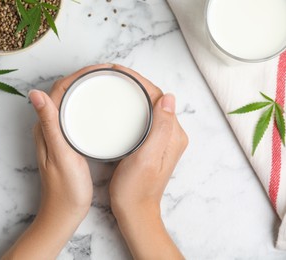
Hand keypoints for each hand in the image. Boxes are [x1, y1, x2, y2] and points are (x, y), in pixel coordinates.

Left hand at [33, 63, 115, 215]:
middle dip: (83, 78)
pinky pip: (74, 116)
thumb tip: (35, 92)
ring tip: (106, 84)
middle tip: (107, 74)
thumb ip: (50, 124)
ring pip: (69, 103)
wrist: (63, 214)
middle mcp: (47, 127)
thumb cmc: (65, 189)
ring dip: (85, 90)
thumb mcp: (61, 155)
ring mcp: (57, 135)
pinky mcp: (66, 142)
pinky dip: (86, 106)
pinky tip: (99, 109)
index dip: (78, 75)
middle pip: (64, 93)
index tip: (100, 69)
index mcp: (45, 127)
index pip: (59, 90)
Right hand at [108, 65, 187, 259]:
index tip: (118, 71)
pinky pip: (145, 118)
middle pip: (155, 99)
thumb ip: (161, 128)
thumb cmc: (136, 189)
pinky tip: (120, 107)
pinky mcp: (152, 145)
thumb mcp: (147, 157)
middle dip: (135, 83)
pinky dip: (133, 107)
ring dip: (134, 93)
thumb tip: (168, 97)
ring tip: (114, 84)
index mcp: (173, 135)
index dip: (139, 81)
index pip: (158, 97)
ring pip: (149, 107)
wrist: (135, 211)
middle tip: (112, 74)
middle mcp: (171, 135)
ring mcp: (162, 140)